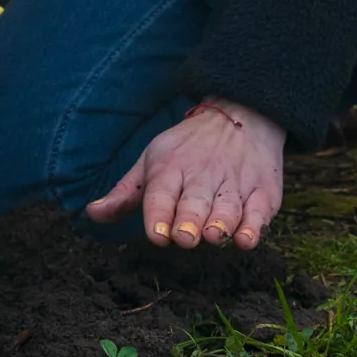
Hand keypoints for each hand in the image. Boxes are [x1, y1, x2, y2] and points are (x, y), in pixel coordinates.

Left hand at [86, 99, 285, 249]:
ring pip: (227, 208)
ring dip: (220, 223)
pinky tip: (245, 239)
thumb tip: (92, 214)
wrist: (242, 116)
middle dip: (189, 220)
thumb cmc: (188, 148)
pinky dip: (253, 226)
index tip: (157, 236)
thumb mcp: (152, 160)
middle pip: (195, 202)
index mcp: (170, 168)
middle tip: (185, 238)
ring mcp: (235, 183)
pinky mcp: (264, 193)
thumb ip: (124, 193)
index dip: (158, 215)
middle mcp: (203, 175)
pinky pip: (259, 212)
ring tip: (213, 236)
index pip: (161, 193)